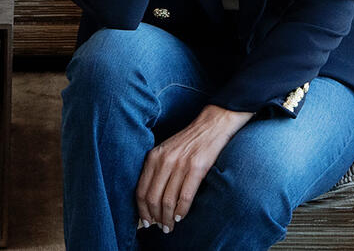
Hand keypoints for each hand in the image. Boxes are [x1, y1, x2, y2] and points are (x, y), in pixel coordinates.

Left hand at [135, 105, 254, 231]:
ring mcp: (180, 164)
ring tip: (169, 227)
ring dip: (168, 218)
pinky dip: (181, 211)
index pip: (141, 190)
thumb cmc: (189, 141)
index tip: (144, 222)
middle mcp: (164, 160)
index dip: (141, 210)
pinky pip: (185, 196)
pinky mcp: (196, 168)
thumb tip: (150, 197)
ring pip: (168, 200)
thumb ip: (157, 169)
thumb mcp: (166, 150)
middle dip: (154, 218)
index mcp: (153, 156)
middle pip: (152, 198)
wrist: (212, 124)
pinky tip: (181, 218)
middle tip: (159, 228)